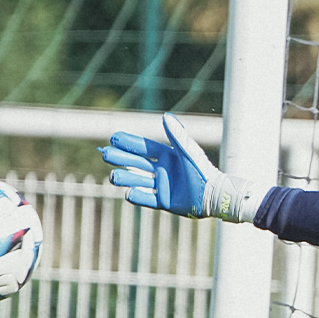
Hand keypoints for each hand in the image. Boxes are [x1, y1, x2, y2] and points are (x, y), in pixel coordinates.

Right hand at [101, 112, 263, 221]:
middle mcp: (162, 170)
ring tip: (112, 176)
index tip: (114, 137)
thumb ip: (176, 135)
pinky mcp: (164, 201)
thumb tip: (165, 116)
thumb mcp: (188, 151)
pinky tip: (128, 193)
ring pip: (138, 180)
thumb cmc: (202, 170)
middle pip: (136, 163)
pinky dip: (138, 196)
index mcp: (168, 156)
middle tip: (105, 154)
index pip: (144, 148)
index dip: (129, 143)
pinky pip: (147, 199)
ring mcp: (162, 186)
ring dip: (125, 177)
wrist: (213, 195)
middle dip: (121, 158)